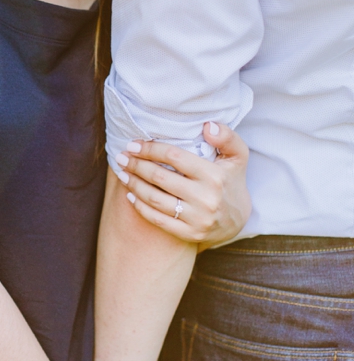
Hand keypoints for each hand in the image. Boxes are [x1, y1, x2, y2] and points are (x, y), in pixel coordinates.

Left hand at [116, 122, 249, 247]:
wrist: (238, 220)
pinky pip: (157, 219)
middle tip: (121, 158)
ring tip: (122, 174)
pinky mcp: (190, 234)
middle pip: (159, 177)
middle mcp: (206, 198)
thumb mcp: (237, 156)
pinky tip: (129, 195)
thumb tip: (207, 126)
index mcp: (215, 176)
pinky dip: (139, 206)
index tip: (133, 144)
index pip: (174, 157)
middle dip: (136, 165)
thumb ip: (227, 137)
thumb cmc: (230, 180)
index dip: (150, 149)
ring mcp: (198, 219)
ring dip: (133, 184)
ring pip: (154, 198)